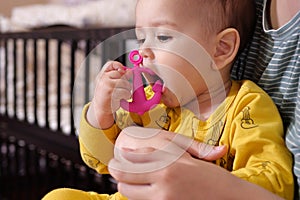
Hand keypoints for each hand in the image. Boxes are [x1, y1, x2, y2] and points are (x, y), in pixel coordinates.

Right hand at [87, 61, 131, 128]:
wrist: (100, 108)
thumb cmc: (106, 95)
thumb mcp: (109, 83)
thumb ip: (118, 76)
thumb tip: (129, 71)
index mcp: (102, 75)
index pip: (111, 64)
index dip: (119, 65)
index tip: (123, 70)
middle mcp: (104, 79)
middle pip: (122, 75)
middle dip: (125, 82)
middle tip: (122, 89)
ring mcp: (108, 86)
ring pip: (126, 84)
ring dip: (127, 90)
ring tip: (121, 95)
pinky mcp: (112, 94)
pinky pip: (126, 92)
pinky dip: (126, 96)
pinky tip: (121, 99)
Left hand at [108, 127, 282, 199]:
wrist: (229, 199)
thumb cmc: (210, 176)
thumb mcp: (186, 158)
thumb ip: (159, 154)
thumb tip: (132, 151)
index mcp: (168, 167)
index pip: (132, 161)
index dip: (121, 159)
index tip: (117, 158)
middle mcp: (162, 186)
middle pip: (125, 181)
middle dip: (120, 175)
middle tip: (120, 170)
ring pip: (130, 195)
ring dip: (129, 187)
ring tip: (135, 181)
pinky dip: (140, 197)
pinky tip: (148, 190)